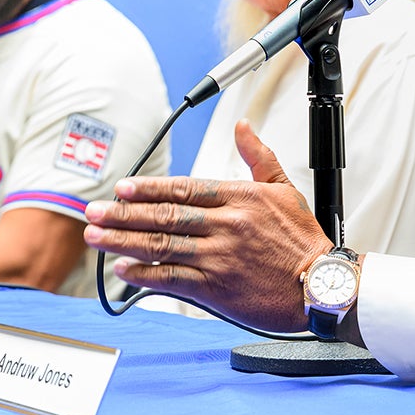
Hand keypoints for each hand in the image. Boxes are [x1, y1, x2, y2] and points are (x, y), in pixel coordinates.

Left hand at [84, 120, 333, 330]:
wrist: (321, 287)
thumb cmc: (304, 240)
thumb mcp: (285, 188)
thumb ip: (258, 156)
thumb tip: (242, 126)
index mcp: (239, 198)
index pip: (183, 189)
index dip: (148, 188)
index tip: (121, 188)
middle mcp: (225, 225)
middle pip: (164, 216)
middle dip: (123, 214)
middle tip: (93, 212)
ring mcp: (219, 257)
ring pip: (161, 245)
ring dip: (123, 241)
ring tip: (96, 237)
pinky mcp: (216, 288)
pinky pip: (172, 279)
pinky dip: (144, 274)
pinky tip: (124, 269)